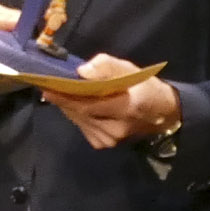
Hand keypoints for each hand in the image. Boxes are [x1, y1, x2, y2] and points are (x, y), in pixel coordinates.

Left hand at [44, 59, 180, 150]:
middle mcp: (116, 129)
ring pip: (79, 121)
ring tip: (58, 92)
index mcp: (126, 108)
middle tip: (47, 85)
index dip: (65, 96)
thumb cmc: (145, 86)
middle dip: (62, 99)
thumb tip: (82, 71)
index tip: (46, 86)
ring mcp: (110, 140)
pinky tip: (75, 105)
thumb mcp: (130, 69)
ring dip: (67, 106)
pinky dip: (76, 115)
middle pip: (80, 113)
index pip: (87, 104)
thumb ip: (107, 67)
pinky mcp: (104, 144)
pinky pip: (83, 127)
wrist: (162, 113)